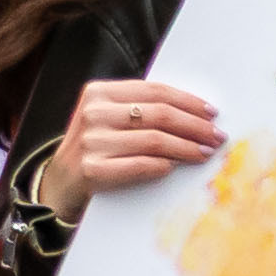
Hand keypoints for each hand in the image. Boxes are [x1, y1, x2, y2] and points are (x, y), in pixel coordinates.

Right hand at [36, 77, 223, 220]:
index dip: (187, 101)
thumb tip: (194, 113)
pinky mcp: (92, 170)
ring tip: (205, 152)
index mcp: (98, 92)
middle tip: (216, 135)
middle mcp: (94, 113)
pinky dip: (163, 166)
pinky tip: (176, 167)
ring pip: (155, 140)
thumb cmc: (94, 148)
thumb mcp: (107, 118)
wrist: (59, 183)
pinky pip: (140, 165)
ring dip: (187, 148)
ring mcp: (91, 142)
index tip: (211, 112)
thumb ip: (139, 109)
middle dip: (194, 125)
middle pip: (158, 115)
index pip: (154, 91)